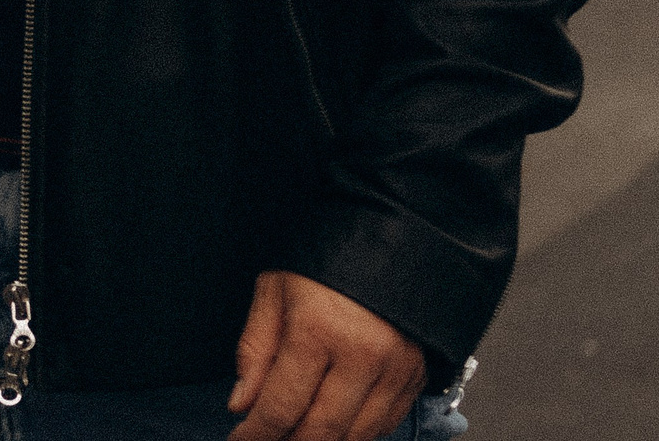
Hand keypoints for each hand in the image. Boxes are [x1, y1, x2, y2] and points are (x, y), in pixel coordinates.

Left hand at [227, 271, 425, 440]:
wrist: (388, 238)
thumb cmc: (324, 259)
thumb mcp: (274, 291)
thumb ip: (255, 350)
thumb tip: (241, 404)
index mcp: (318, 330)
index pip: (281, 406)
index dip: (256, 435)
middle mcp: (362, 355)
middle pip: (321, 430)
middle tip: (267, 440)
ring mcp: (395, 369)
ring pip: (356, 436)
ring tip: (296, 434)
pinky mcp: (416, 375)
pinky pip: (386, 425)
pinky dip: (356, 434)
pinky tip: (333, 425)